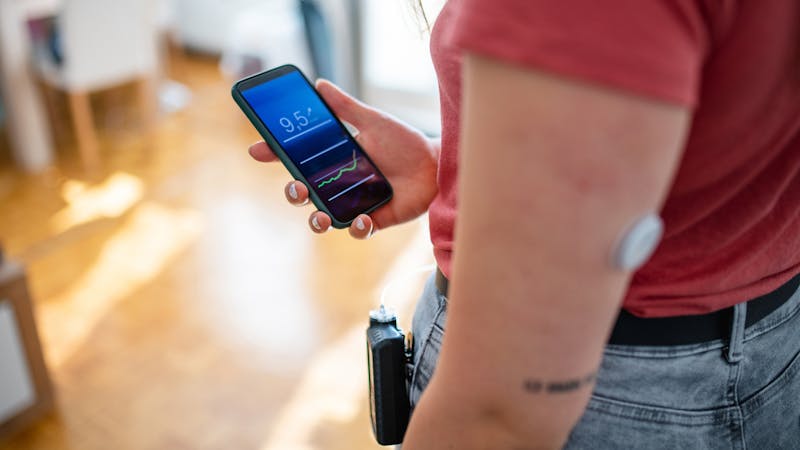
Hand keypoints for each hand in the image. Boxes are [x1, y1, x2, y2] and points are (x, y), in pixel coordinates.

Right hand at [248, 79, 438, 237]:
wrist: (436, 166)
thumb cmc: (404, 143)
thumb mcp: (373, 121)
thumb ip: (346, 107)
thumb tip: (319, 84)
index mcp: (333, 158)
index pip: (297, 158)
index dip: (275, 155)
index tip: (258, 150)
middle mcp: (338, 183)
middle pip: (303, 192)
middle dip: (292, 192)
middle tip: (297, 186)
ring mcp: (353, 203)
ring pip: (322, 217)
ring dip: (315, 219)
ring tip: (319, 215)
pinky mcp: (373, 219)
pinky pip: (356, 229)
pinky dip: (356, 227)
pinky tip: (363, 219)